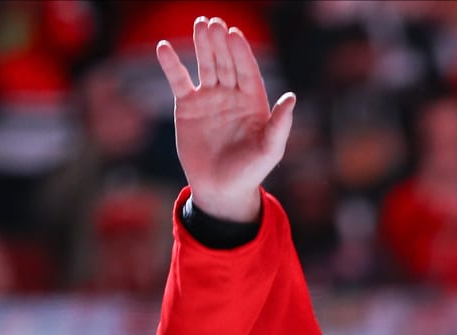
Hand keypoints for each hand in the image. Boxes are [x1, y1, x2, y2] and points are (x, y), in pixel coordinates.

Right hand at [155, 17, 295, 222]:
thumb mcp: (269, 150)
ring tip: (199, 25)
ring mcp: (209, 97)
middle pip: (226, 63)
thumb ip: (280, 125)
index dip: (241, 53)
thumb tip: (292, 98)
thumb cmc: (250, 171)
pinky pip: (179, 80)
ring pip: (205, 66)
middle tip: (214, 23)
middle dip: (220, 44)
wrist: (221, 190)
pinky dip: (171, 65)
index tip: (234, 35)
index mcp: (254, 101)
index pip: (247, 70)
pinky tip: (164, 48)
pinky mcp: (188, 105)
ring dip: (202, 46)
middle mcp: (232, 94)